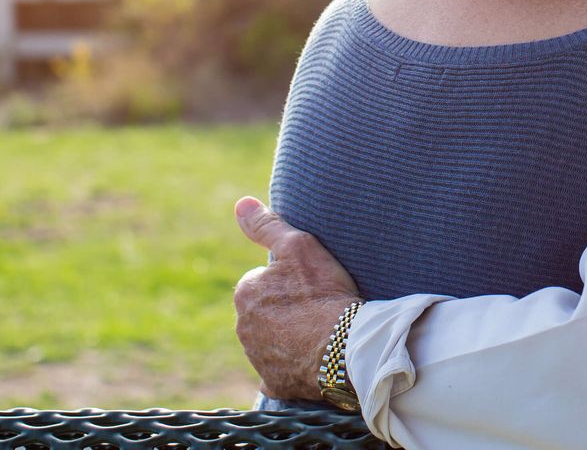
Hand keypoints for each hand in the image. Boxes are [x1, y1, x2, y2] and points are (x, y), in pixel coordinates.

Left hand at [233, 196, 362, 401]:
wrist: (345, 347)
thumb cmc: (323, 293)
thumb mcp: (299, 246)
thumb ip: (268, 225)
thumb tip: (241, 204)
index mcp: (246, 292)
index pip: (263, 280)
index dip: (289, 280)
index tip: (311, 285)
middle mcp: (243, 327)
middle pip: (266, 312)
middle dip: (285, 309)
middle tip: (318, 307)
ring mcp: (257, 357)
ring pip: (272, 340)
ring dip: (290, 336)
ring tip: (321, 331)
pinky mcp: (274, 382)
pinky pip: (280, 371)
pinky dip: (292, 366)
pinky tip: (312, 359)